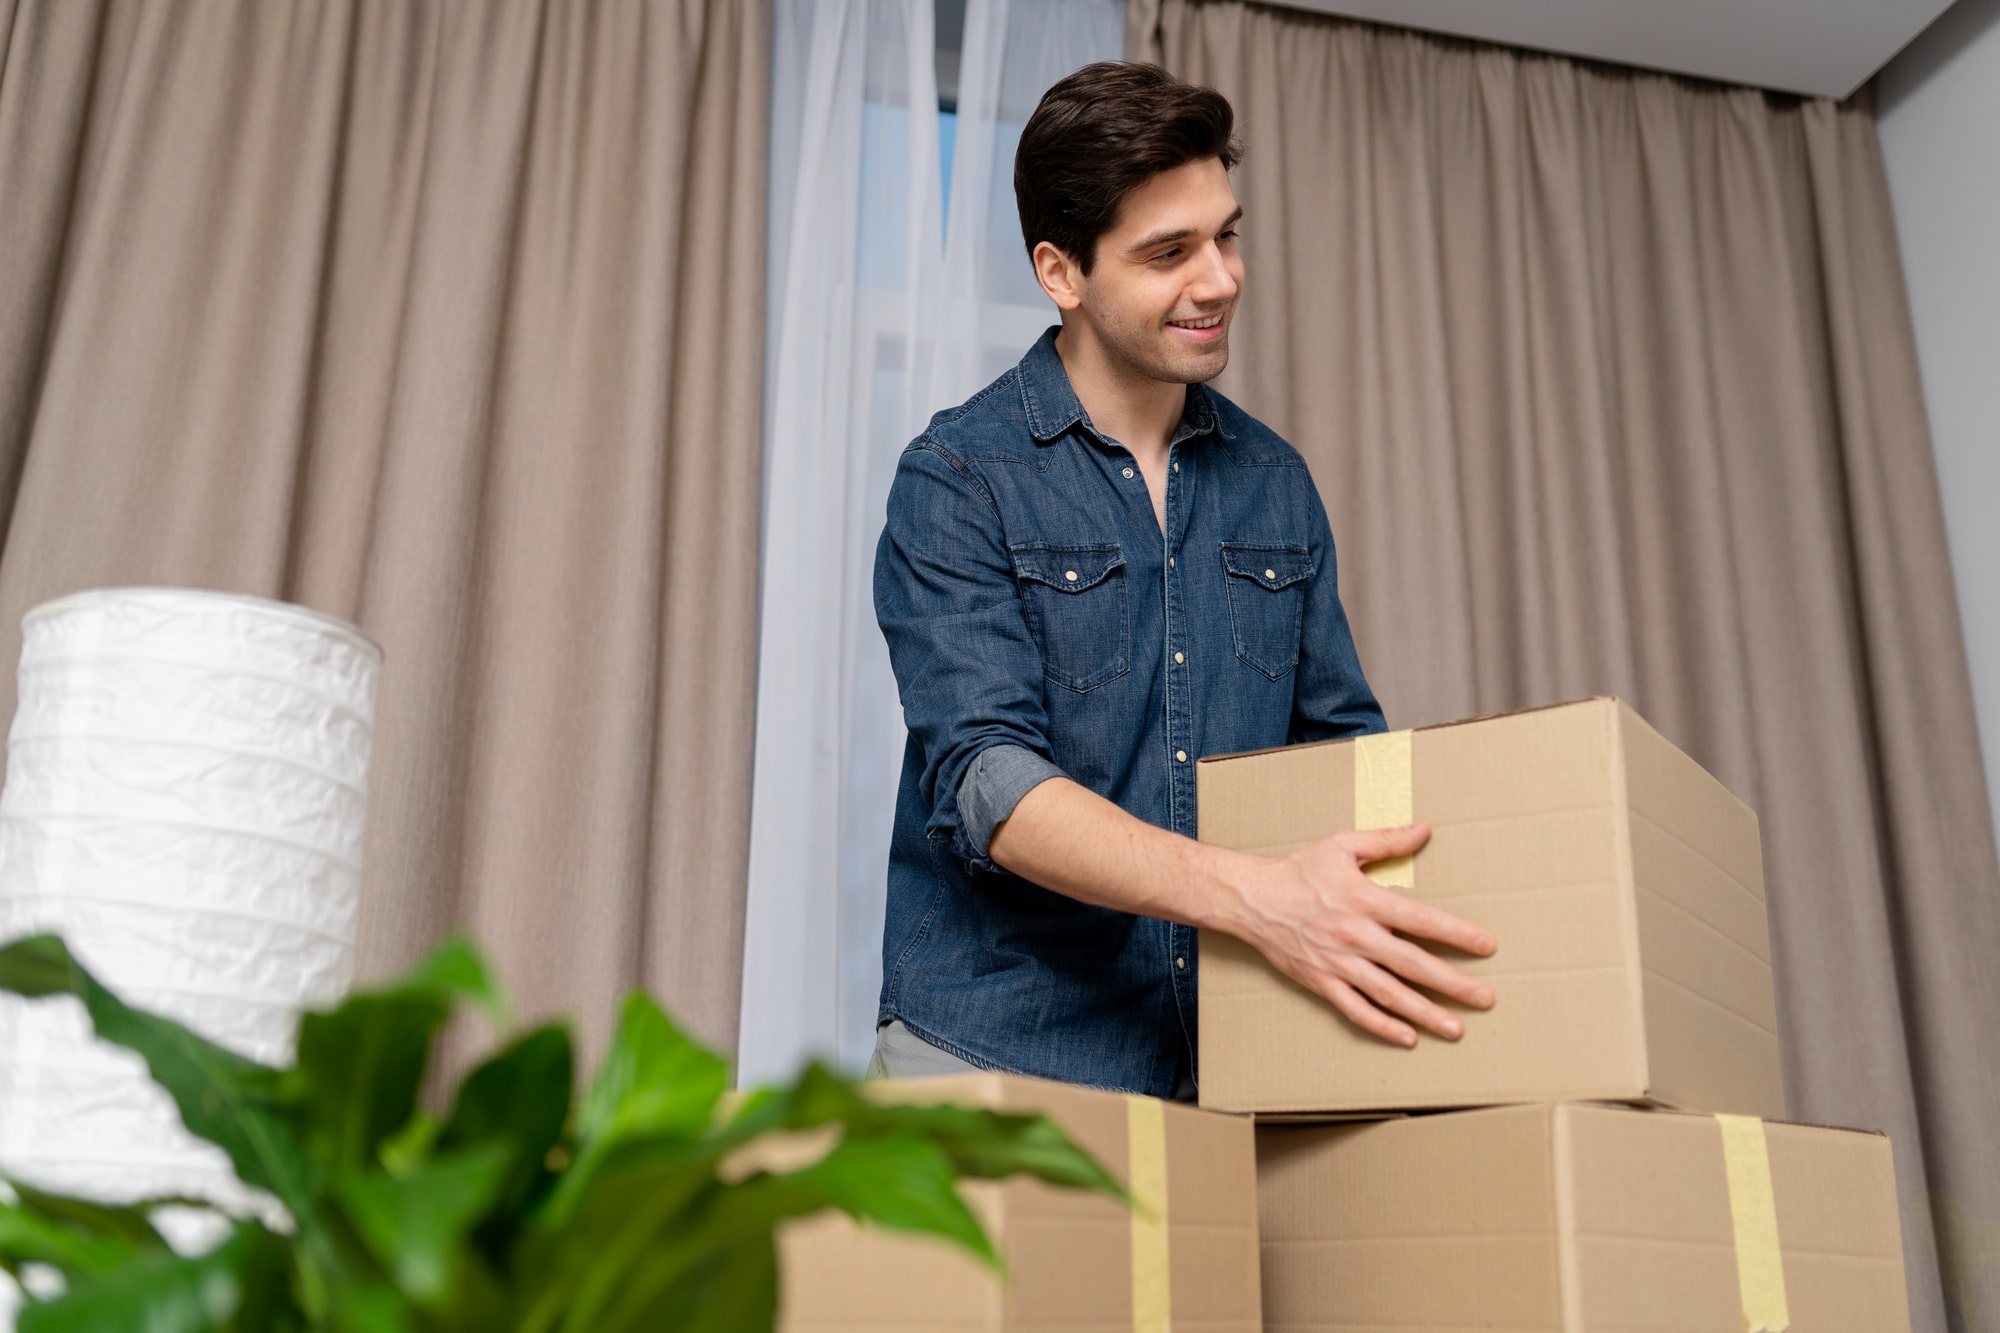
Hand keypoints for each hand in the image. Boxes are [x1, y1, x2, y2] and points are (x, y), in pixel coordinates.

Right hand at [1235, 823, 1496, 1047]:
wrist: (1254, 900)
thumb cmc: (1300, 871)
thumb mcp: (1342, 846)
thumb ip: (1386, 841)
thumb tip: (1424, 829)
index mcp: (1366, 901)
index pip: (1422, 921)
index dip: (1457, 934)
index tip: (1486, 946)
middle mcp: (1357, 936)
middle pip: (1413, 964)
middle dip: (1452, 983)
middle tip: (1485, 998)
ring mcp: (1340, 963)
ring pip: (1390, 994)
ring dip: (1425, 1012)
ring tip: (1456, 1028)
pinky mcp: (1323, 982)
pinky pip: (1356, 1010)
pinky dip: (1382, 1026)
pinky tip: (1407, 1037)